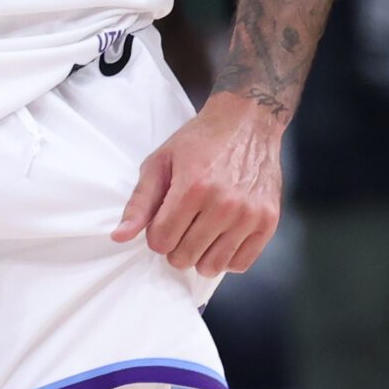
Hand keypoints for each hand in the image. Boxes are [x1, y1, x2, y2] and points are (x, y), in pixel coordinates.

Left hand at [111, 92, 284, 277]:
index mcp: (193, 187)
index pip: (161, 242)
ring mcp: (249, 215)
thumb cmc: (201, 140)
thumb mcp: (161, 161)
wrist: (247, 122)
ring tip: (201, 230)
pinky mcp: (268, 221)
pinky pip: (240, 264)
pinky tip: (222, 235)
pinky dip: (226, 256)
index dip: (156, 234)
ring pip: (211, 266)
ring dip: (200, 254)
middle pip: (184, 257)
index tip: (164, 218)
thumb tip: (120, 236)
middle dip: (176, 244)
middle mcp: (223, 204)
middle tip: (183, 222)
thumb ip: (140, 201)